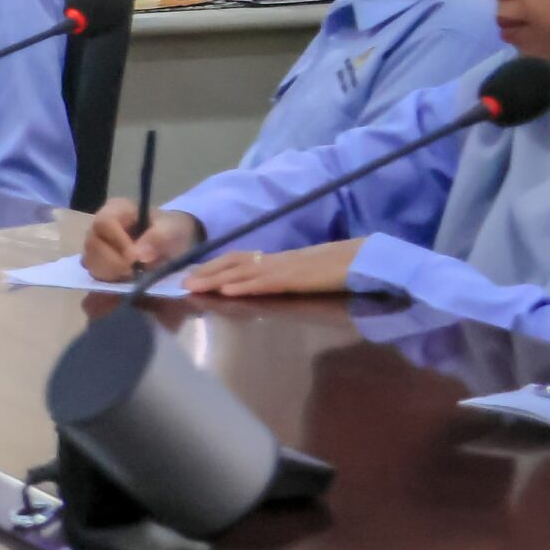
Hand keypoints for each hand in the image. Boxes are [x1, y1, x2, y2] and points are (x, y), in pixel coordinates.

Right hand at [82, 201, 199, 280]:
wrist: (174, 245)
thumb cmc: (171, 230)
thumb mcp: (172, 229)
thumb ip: (158, 238)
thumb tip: (139, 256)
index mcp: (116, 209)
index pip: (104, 223)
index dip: (117, 242)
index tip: (135, 259)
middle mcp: (100, 227)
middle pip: (93, 244)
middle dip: (113, 263)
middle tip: (135, 273)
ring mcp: (97, 247)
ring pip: (90, 262)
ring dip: (111, 275)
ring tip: (133, 278)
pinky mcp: (99, 266)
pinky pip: (94, 277)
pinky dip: (108, 284)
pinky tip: (125, 285)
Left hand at [182, 238, 369, 297]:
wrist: (369, 260)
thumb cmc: (344, 269)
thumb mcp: (309, 275)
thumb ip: (289, 280)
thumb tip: (269, 287)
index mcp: (280, 259)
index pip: (241, 259)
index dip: (216, 265)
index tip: (193, 273)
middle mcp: (278, 260)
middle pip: (234, 262)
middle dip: (206, 271)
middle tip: (181, 281)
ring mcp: (287, 268)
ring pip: (243, 271)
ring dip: (215, 279)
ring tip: (192, 286)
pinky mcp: (297, 278)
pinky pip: (266, 282)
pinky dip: (244, 286)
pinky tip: (226, 291)